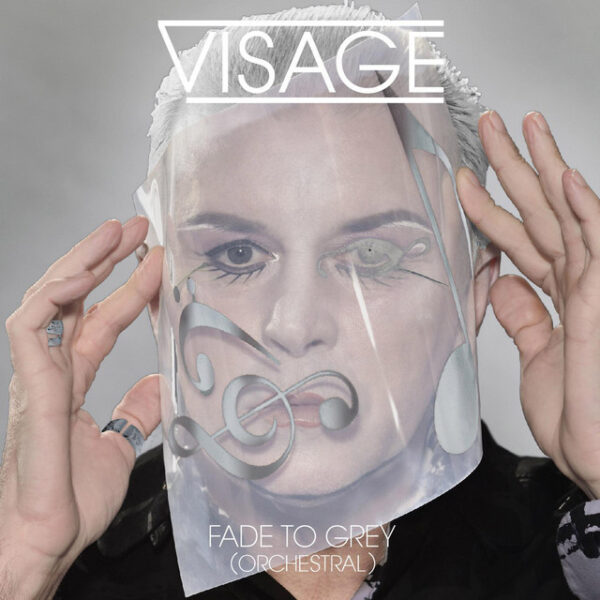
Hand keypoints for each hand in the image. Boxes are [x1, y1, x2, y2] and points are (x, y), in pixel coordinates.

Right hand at [1, 218, 162, 597]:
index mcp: (74, 379)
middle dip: (104, 258)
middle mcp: (54, 367)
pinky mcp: (29, 382)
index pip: (102, 318)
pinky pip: (33, 323)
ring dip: (83, 261)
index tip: (158, 262)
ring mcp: (38, 371)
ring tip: (115, 231)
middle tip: (135, 226)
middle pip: (76, 297)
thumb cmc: (71, 499)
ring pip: (52, 298)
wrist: (48, 537)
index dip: (129, 288)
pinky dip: (58, 293)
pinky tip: (88, 270)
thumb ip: (138, 410)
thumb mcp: (120, 442)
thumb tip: (162, 383)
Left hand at [457, 110, 599, 499]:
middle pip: (541, 212)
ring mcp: (597, 288)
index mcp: (559, 294)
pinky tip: (565, 178)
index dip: (488, 207)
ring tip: (526, 126)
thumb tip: (502, 284)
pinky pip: (598, 249)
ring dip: (547, 168)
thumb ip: (524, 318)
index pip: (518, 238)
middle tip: (492, 125)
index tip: (462, 180)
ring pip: (569, 215)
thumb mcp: (536, 359)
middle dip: (515, 167)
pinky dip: (583, 211)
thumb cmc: (582, 417)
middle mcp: (579, 282)